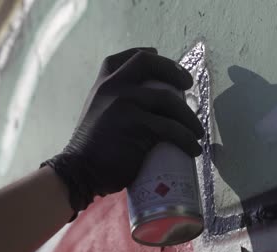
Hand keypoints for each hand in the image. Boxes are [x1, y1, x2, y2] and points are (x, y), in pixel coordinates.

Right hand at [43, 48, 203, 220]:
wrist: (79, 171)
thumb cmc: (92, 148)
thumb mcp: (99, 113)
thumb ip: (114, 103)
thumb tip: (146, 105)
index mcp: (103, 83)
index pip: (129, 57)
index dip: (150, 55)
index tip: (165, 62)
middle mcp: (113, 86)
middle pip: (148, 63)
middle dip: (173, 70)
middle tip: (188, 85)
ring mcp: (124, 103)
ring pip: (168, 100)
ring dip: (189, 117)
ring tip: (197, 132)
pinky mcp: (136, 124)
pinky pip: (170, 128)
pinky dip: (187, 139)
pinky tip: (193, 148)